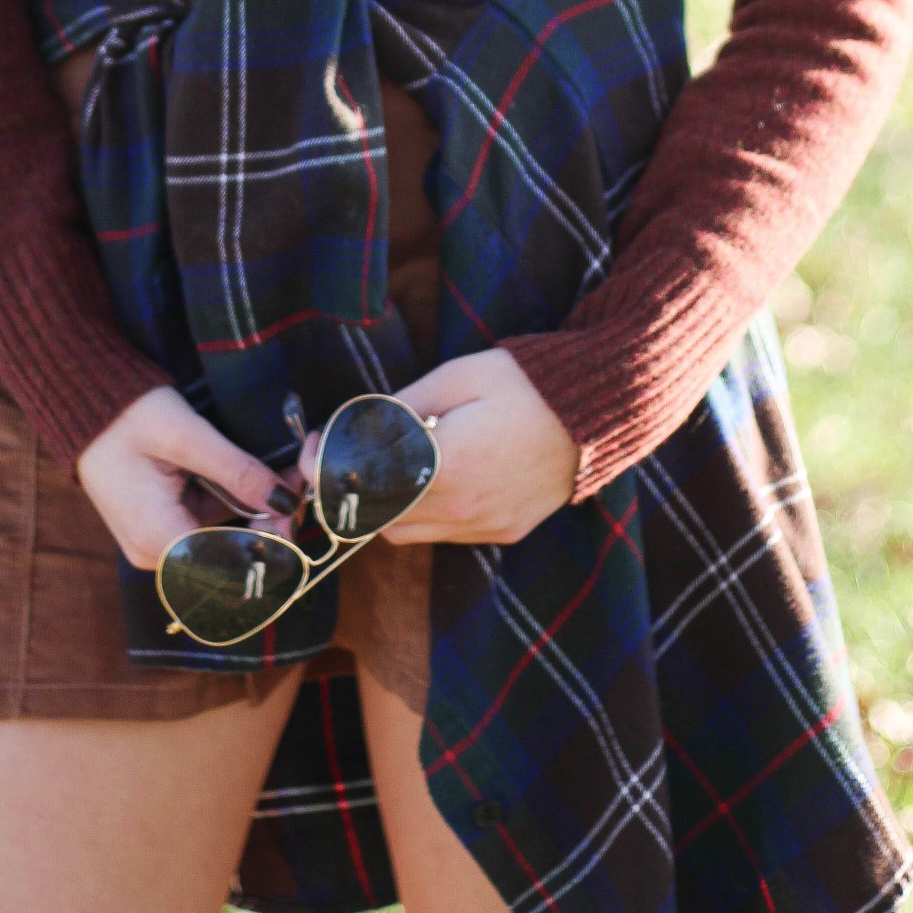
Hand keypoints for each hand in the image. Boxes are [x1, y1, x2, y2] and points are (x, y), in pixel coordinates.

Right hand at [76, 386, 299, 571]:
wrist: (83, 402)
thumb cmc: (127, 416)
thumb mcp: (186, 435)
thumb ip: (236, 470)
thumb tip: (286, 499)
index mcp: (156, 539)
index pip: (227, 563)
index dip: (270, 541)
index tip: (297, 507)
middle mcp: (155, 555)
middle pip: (227, 555)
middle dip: (269, 523)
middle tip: (300, 483)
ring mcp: (156, 544)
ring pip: (222, 541)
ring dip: (257, 513)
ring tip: (290, 474)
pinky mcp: (160, 528)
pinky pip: (206, 527)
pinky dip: (235, 506)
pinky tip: (261, 480)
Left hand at [300, 350, 579, 548]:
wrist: (599, 411)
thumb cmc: (525, 383)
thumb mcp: (456, 378)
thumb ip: (400, 410)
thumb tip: (356, 428)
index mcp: (445, 467)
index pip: (363, 487)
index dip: (327, 470)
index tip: (313, 447)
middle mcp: (464, 509)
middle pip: (379, 520)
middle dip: (354, 490)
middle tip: (343, 453)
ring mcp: (487, 526)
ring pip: (410, 534)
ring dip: (388, 505)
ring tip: (391, 461)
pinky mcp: (506, 531)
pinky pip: (448, 533)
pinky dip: (427, 512)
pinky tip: (435, 475)